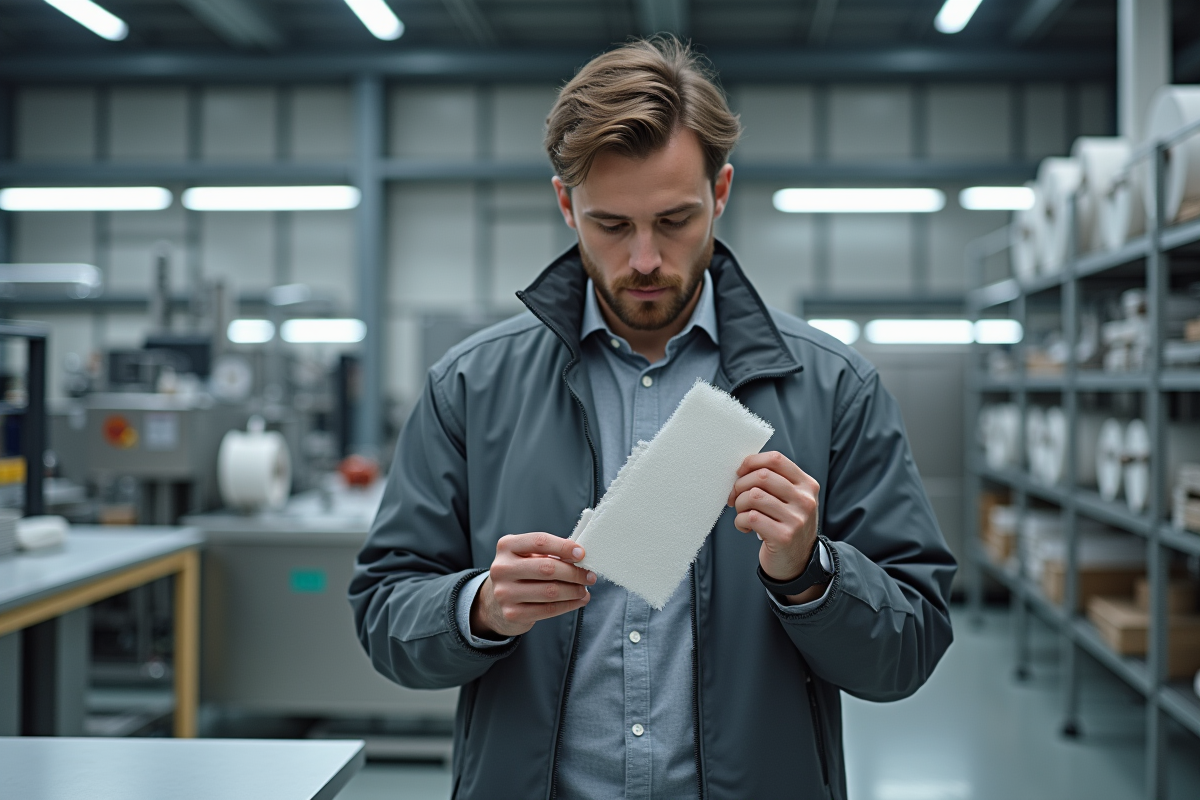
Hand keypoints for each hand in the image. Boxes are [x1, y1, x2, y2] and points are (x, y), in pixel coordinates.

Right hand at [470, 532, 595, 638]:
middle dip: (574, 573)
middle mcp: (502, 568)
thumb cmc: (521, 572)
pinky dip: (568, 605)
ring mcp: (504, 592)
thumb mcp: (528, 555)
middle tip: (589, 576)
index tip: (582, 554)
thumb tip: (580, 558)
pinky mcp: (511, 613)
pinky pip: (548, 609)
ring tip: (584, 589)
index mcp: (507, 546)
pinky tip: (578, 601)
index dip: (564, 547)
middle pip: (547, 568)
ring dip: (574, 590)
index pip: (540, 541)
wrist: (496, 601)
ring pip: (550, 591)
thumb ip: (550, 553)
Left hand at [727, 451, 824, 603]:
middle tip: (734, 497)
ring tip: (742, 513)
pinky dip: (740, 521)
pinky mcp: (784, 537)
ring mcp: (796, 519)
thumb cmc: (787, 525)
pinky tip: (745, 526)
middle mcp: (805, 500)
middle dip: (740, 485)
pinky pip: (750, 518)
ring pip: (753, 496)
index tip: (740, 472)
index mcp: (807, 485)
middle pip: (762, 476)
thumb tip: (742, 469)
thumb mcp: (791, 500)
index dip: (752, 462)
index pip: (776, 459)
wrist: (798, 563)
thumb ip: (775, 482)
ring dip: (739, 504)